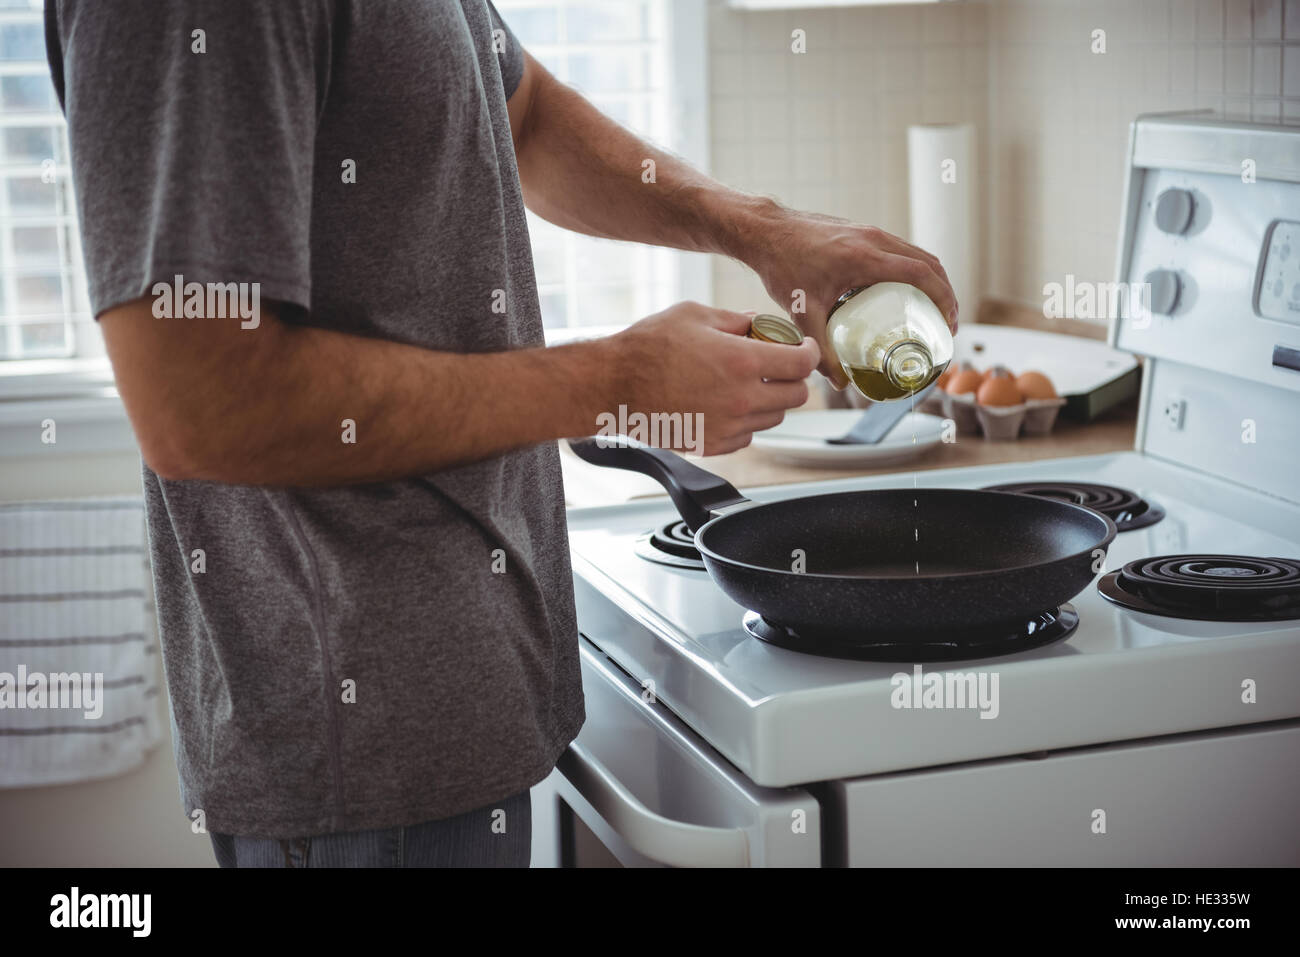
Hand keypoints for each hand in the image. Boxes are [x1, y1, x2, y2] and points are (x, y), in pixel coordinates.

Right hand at [610, 301, 819, 454]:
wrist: (614, 386)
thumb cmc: (648, 347)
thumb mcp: (694, 315)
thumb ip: (735, 320)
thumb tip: (759, 323)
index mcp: (741, 362)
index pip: (801, 364)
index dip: (809, 352)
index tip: (804, 347)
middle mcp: (740, 399)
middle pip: (796, 396)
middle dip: (793, 377)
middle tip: (779, 364)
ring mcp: (728, 426)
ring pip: (774, 417)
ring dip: (770, 399)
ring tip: (748, 382)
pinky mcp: (714, 445)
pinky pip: (749, 435)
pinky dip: (747, 420)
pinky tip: (728, 402)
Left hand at [742, 206, 958, 389]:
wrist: (765, 231)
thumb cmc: (782, 266)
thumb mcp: (803, 312)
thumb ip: (822, 349)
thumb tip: (839, 381)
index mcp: (865, 257)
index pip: (921, 274)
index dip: (943, 298)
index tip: (949, 322)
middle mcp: (873, 239)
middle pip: (928, 262)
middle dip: (945, 292)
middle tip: (946, 322)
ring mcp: (869, 232)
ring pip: (916, 253)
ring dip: (931, 279)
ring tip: (932, 309)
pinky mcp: (862, 231)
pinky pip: (899, 249)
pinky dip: (913, 269)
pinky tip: (905, 292)